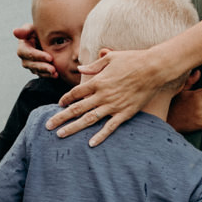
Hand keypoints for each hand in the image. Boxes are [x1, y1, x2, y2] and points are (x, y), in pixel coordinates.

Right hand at [12, 23, 57, 80]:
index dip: (38, 56)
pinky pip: (42, 75)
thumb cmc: (38, 31)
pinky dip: (49, 76)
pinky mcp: (37, 70)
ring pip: (37, 71)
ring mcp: (30, 65)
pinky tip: (56, 75)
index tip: (50, 57)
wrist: (46, 39)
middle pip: (32, 65)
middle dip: (43, 67)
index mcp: (22, 47)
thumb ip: (25, 30)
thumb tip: (15, 31)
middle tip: (53, 69)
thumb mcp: (32, 28)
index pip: (28, 53)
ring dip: (46, 73)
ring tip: (55, 73)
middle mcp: (25, 58)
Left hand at [47, 46, 171, 144]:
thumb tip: (81, 69)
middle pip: (76, 109)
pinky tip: (90, 144)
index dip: (65, 99)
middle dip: (60, 118)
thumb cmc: (133, 60)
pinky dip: (100, 136)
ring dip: (73, 128)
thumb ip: (95, 65)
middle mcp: (102, 95)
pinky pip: (110, 127)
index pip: (75, 93)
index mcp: (98, 81)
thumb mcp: (111, 58)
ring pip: (89, 120)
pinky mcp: (125, 113)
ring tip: (60, 135)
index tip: (59, 104)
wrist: (154, 69)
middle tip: (47, 126)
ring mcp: (113, 106)